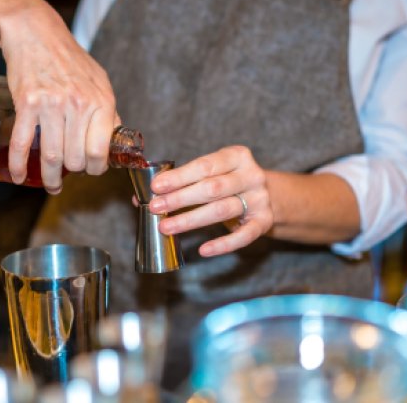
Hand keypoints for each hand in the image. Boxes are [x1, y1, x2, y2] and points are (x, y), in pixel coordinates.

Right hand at [0, 4, 118, 193]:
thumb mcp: (99, 81)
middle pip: (75, 159)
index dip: (95, 168)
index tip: (90, 169)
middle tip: (68, 173)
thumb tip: (114, 142)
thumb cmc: (69, 58)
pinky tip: (20, 177)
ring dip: (49, 178)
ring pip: (50, 156)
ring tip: (51, 183)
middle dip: (72, 172)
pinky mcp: (26, 104)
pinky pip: (21, 144)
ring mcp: (50, 105)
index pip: (100, 151)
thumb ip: (108, 112)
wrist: (36, 33)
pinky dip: (18, 166)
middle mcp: (77, 104)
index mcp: (100, 101)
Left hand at [147, 146, 273, 256]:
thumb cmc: (229, 182)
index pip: (204, 166)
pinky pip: (243, 236)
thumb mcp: (211, 174)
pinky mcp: (264, 222)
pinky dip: (223, 244)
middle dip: (180, 198)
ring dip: (191, 220)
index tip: (156, 186)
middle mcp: (252, 176)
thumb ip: (180, 182)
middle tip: (155, 207)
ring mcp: (259, 199)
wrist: (268, 195)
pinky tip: (203, 250)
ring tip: (166, 227)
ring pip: (222, 210)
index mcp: (237, 156)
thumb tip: (138, 198)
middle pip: (212, 188)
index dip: (179, 177)